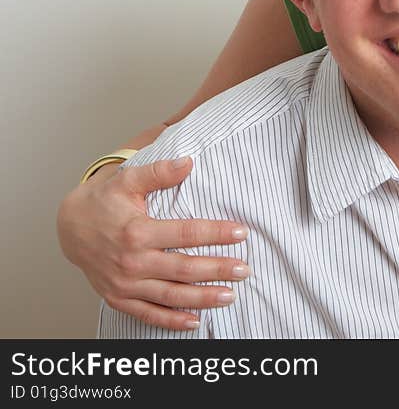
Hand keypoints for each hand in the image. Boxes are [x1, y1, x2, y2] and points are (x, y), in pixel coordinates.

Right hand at [57, 157, 250, 329]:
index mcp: (137, 231)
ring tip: (230, 296)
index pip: (186, 233)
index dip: (216, 233)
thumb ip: (159, 172)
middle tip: (245, 270)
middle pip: (183, 269)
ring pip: (170, 295)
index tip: (241, 233)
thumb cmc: (104, 201)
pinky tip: (196, 321)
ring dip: (202, 298)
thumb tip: (188, 162)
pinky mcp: (118, 298)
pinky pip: (148, 314)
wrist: (69, 227)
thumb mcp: (128, 180)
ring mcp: (124, 283)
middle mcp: (131, 261)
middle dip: (217, 270)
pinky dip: (172, 321)